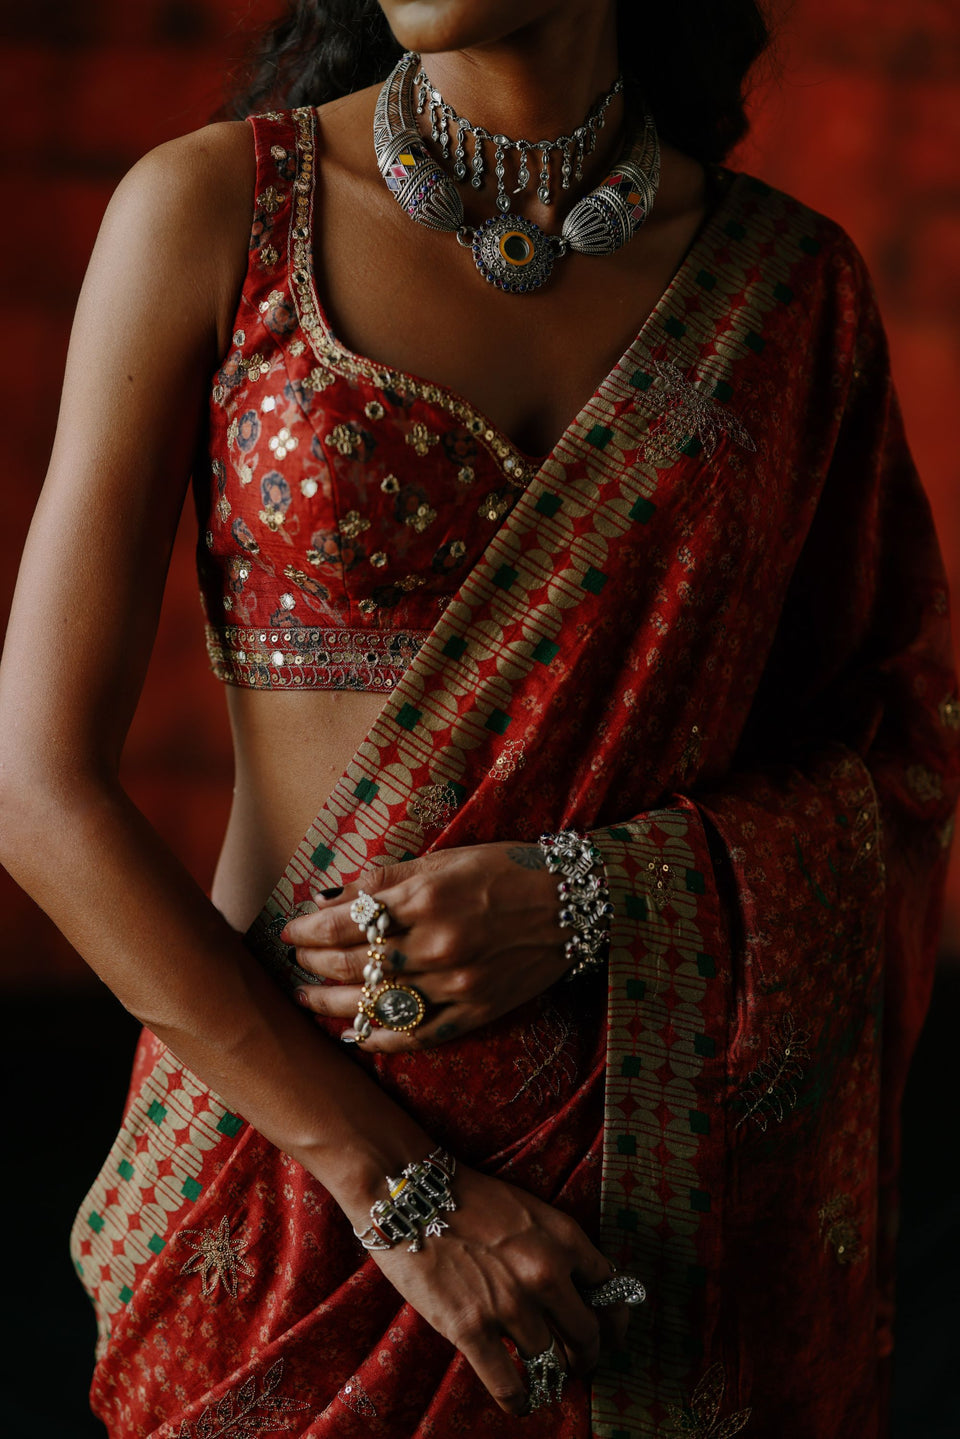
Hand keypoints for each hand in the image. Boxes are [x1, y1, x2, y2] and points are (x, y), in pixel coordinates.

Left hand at [281, 843, 571, 1050]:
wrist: (571, 902)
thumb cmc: (505, 870)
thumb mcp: (444, 858)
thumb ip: (385, 878)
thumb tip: (329, 896)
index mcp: (424, 898)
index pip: (345, 923)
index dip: (308, 931)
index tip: (290, 932)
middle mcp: (435, 944)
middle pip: (351, 966)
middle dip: (312, 965)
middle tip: (295, 963)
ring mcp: (456, 984)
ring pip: (375, 1005)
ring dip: (332, 1004)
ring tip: (308, 999)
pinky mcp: (475, 1012)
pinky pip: (417, 1036)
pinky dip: (379, 1038)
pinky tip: (354, 1034)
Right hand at [355, 1164, 629, 1415]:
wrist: (409, 1192)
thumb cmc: (466, 1197)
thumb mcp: (528, 1211)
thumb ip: (556, 1249)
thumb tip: (575, 1295)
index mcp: (564, 1238)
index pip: (610, 1288)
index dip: (612, 1318)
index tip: (607, 1334)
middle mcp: (546, 1272)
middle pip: (587, 1335)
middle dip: (586, 1356)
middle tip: (577, 1364)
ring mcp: (510, 1303)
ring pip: (551, 1364)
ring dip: (552, 1378)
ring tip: (545, 1381)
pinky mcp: (471, 1329)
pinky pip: (511, 1385)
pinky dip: (521, 1400)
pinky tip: (520, 1400)